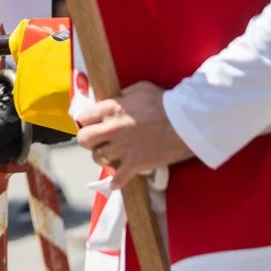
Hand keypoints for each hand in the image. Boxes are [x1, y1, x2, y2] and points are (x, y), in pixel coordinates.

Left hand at [73, 81, 190, 182]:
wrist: (187, 122)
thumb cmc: (165, 102)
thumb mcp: (140, 89)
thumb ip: (122, 95)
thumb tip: (115, 100)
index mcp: (110, 110)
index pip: (83, 118)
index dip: (88, 120)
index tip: (94, 122)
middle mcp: (111, 130)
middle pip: (84, 140)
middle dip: (90, 139)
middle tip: (98, 139)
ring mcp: (122, 149)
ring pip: (98, 158)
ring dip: (103, 157)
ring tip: (111, 155)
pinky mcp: (135, 164)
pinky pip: (118, 178)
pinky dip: (117, 181)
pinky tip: (116, 181)